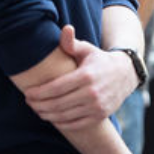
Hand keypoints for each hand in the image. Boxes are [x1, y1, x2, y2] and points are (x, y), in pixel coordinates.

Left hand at [22, 25, 136, 130]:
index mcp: (86, 75)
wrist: (126, 74)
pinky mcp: (100, 116)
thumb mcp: (87, 49)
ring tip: (38, 110)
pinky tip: (52, 118)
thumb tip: (65, 29)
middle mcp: (92, 93)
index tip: (27, 93)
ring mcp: (97, 106)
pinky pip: (75, 124)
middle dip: (39, 105)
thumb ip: (72, 42)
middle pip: (57, 104)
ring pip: (64, 116)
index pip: (55, 88)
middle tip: (29, 103)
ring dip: (47, 115)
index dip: (38, 93)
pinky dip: (61, 123)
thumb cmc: (100, 60)